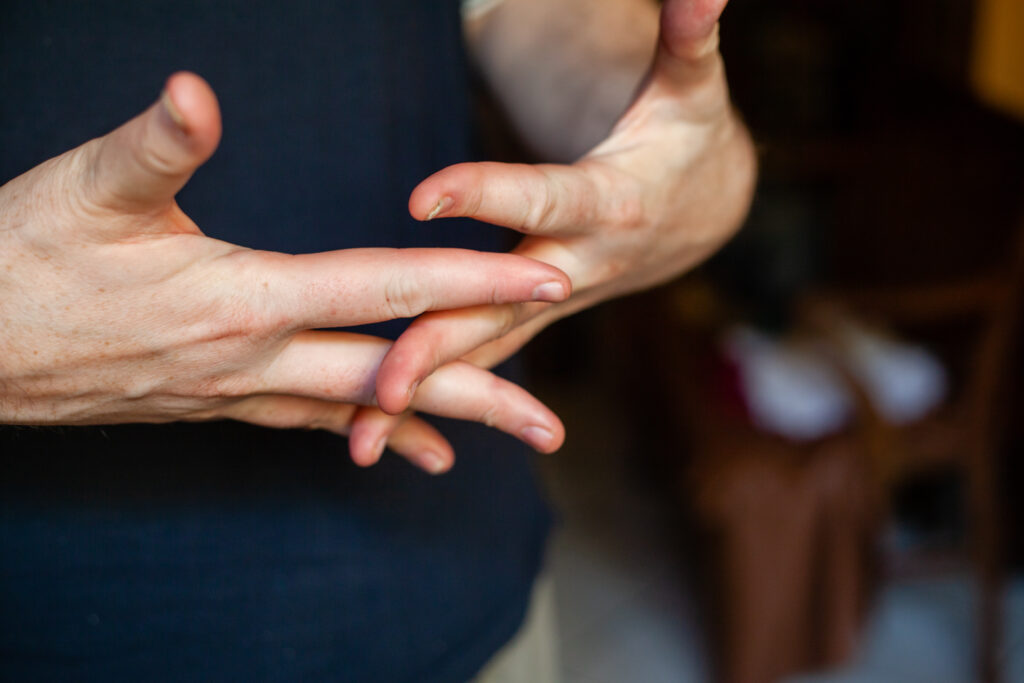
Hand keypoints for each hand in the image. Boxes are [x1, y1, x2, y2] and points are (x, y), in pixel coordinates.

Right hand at [0, 72, 570, 472]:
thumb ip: (154, 144)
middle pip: (393, 378)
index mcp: (241, 299)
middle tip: (553, 425)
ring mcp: (238, 392)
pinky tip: (411, 449)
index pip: (382, 288)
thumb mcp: (86, 192)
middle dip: (481, 393)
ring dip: (439, 420)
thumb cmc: (21, 262)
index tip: (543, 279)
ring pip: (363, 409)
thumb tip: (196, 89)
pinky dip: (372, 430)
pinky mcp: (220, 403)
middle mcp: (253, 360)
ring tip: (506, 436)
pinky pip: (317, 421)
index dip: (468, 279)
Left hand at [353, 0, 754, 457]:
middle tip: (383, 385)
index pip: (543, 198)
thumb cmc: (686, 139)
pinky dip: (435, 397)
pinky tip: (375, 428)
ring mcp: (552, 302)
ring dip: (426, 395)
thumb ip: (690, 41)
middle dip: (445, 345)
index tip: (423, 193)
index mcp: (608, 205)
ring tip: (357, 439)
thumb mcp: (692, 90)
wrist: (699, 212)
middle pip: (502, 306)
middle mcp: (577, 266)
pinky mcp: (533, 317)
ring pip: (482, 351)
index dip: (489, 194)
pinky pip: (480, 359)